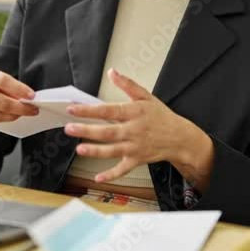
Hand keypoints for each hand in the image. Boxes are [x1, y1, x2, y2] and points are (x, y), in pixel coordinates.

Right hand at [0, 65, 38, 139]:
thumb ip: (3, 84)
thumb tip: (24, 98)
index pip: (3, 81)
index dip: (19, 89)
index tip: (32, 96)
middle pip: (1, 103)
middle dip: (20, 108)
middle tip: (32, 110)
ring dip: (11, 116)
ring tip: (20, 114)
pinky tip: (3, 116)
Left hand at [64, 69, 213, 187]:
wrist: (179, 137)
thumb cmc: (161, 116)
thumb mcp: (146, 96)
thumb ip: (128, 84)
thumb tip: (112, 72)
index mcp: (134, 112)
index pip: (108, 110)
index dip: (89, 110)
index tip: (72, 108)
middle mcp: (134, 130)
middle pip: (107, 132)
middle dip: (87, 131)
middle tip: (69, 129)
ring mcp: (135, 147)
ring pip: (112, 150)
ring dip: (95, 151)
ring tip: (79, 149)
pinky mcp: (137, 160)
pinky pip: (123, 169)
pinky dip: (111, 175)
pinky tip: (98, 177)